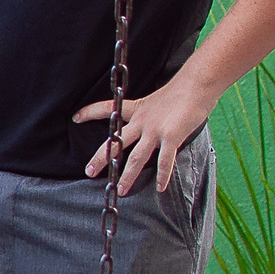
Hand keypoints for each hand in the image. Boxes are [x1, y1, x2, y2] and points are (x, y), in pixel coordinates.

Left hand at [75, 76, 214, 194]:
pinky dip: (162, 175)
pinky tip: (160, 188)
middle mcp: (142, 121)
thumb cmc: (183, 89)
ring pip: (135, 158)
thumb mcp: (158, 99)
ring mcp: (155, 130)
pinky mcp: (171, 136)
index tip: (75, 117)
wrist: (198, 83)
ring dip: (127, 176)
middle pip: (116, 143)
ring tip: (121, 190)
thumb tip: (151, 123)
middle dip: (101, 158)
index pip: (107, 109)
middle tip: (89, 172)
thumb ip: (152, 113)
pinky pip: (164, 161)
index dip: (90, 112)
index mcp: (137, 109)